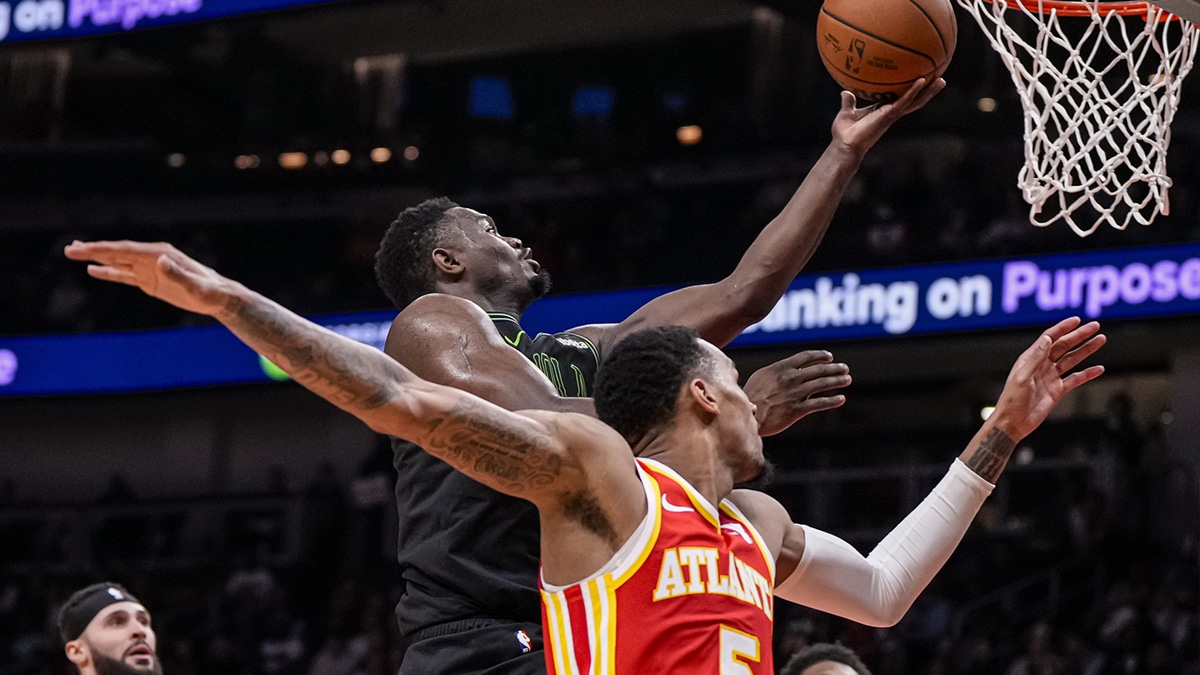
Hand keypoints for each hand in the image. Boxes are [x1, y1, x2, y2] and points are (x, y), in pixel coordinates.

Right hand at [64, 240, 233, 316]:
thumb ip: (177, 274)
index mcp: (160, 254)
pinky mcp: (150, 281)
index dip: (103, 249)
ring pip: (117, 262)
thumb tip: (160, 261)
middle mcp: (152, 257)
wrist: (219, 297)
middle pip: (117, 252)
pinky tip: (93, 270)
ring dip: (96, 258)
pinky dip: (109, 273)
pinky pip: (125, 276)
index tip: (83, 249)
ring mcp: (150, 269)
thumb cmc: (210, 291)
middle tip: (69, 249)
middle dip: (93, 250)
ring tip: (74, 253)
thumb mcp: (195, 286)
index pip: (125, 250)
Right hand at [743, 350, 850, 436]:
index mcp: (781, 367)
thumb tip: (788, 369)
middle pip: (818, 370)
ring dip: (837, 381)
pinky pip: (820, 403)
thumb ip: (777, 371)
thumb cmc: (749, 396)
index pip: (806, 357)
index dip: (820, 356)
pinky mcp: (797, 410)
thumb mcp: (761, 376)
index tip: (829, 357)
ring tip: (847, 379)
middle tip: (844, 368)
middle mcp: (791, 378)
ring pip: (822, 384)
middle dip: (834, 368)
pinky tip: (841, 399)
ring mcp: (795, 393)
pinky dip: (832, 400)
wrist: (746, 415)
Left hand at [831, 78, 944, 155]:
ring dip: (929, 92)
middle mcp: (892, 113)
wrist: (845, 144)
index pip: (902, 99)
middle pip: (915, 101)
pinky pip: (904, 101)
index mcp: (884, 110)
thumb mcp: (847, 113)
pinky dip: (913, 91)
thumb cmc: (845, 133)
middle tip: (941, 79)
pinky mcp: (889, 115)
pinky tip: (922, 81)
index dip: (913, 92)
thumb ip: (848, 103)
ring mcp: (892, 114)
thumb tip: (845, 92)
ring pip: (916, 101)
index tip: (923, 80)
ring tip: (942, 80)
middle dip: (929, 92)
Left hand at [991, 317, 1105, 439]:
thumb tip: (1047, 339)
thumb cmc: (1012, 400)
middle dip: (1079, 335)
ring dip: (1086, 350)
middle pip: (1064, 346)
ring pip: (1072, 359)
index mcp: (1030, 359)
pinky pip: (1076, 379)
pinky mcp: (1057, 390)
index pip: (1049, 338)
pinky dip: (1088, 374)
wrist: (1014, 423)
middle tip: (1095, 326)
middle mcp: (1042, 365)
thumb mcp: (1022, 377)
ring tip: (1100, 340)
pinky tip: (1099, 368)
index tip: (1077, 320)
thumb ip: (1035, 358)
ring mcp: (1051, 377)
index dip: (1062, 328)